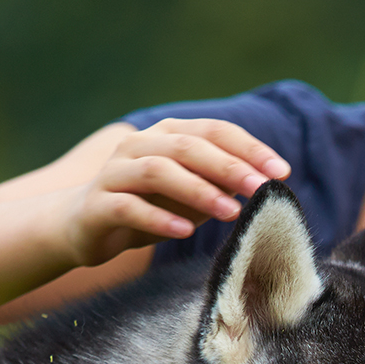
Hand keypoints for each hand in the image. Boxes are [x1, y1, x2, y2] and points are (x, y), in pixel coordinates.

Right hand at [61, 118, 290, 266]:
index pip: (214, 132)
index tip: (282, 172)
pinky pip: (129, 207)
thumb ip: (221, 186)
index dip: (250, 148)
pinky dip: (159, 218)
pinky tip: (185, 231)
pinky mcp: (98, 204)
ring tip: (231, 213)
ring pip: (159, 172)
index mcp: (167, 136)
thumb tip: (266, 184)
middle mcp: (140, 146)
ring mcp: (115, 173)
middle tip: (261, 189)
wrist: (83, 226)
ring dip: (199, 191)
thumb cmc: (149, 208)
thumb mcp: (191, 197)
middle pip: (189, 147)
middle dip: (230, 167)